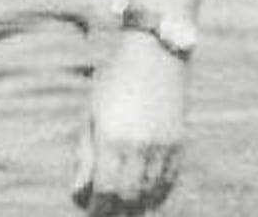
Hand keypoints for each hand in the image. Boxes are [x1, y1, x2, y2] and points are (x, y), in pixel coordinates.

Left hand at [71, 32, 188, 214]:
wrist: (155, 56)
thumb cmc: (113, 82)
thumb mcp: (90, 115)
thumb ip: (84, 157)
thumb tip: (79, 194)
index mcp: (112, 138)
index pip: (106, 191)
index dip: (97, 208)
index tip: (90, 211)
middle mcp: (139, 147)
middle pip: (129, 198)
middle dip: (115, 212)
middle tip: (104, 212)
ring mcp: (163, 148)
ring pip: (150, 195)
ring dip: (135, 207)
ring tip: (121, 208)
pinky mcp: (178, 146)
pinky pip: (167, 183)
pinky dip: (155, 196)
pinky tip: (143, 197)